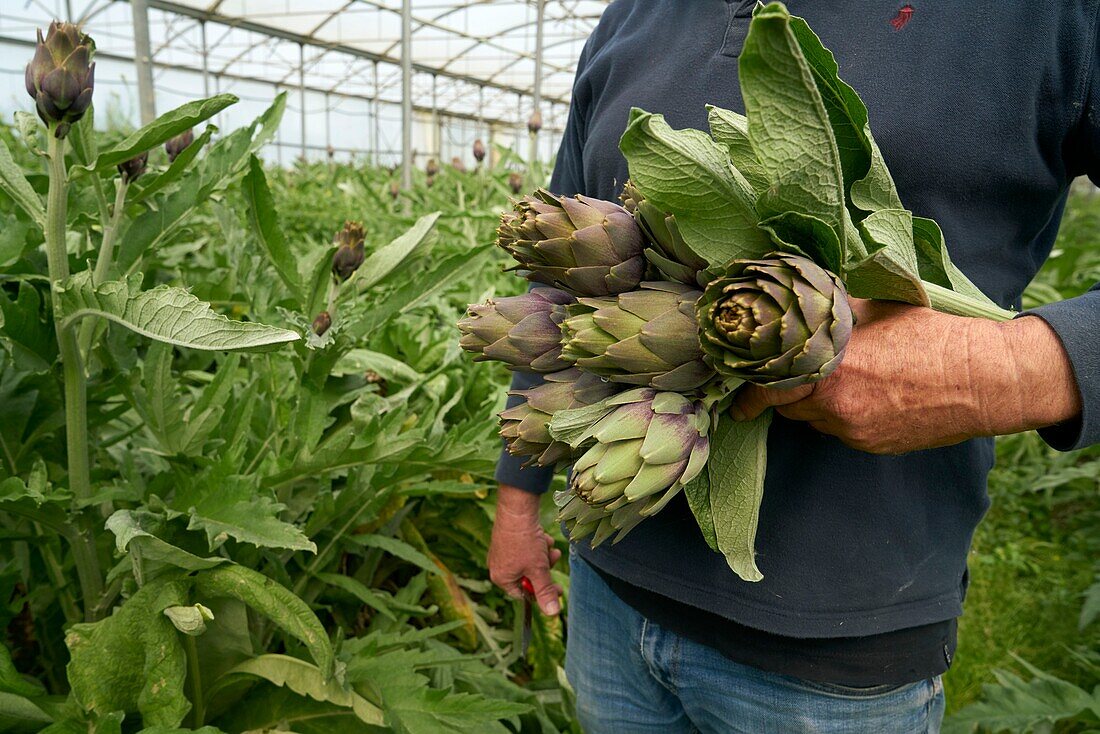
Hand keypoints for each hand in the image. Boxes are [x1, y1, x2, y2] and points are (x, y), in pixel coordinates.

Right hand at [488, 484, 563, 614]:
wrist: (517, 510)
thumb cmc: (524, 542)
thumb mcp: (539, 570)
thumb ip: (545, 592)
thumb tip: (552, 613)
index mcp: (501, 578)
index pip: (523, 594)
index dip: (542, 592)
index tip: (557, 589)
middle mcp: (498, 567)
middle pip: (528, 577)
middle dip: (545, 569)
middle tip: (553, 559)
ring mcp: (503, 552)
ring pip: (530, 561)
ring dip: (544, 555)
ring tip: (548, 546)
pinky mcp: (509, 539)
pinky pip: (527, 548)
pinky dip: (538, 544)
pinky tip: (542, 536)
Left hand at [731, 298, 1081, 453]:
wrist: (985, 379)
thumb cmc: (931, 335)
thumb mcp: (876, 307)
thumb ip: (832, 310)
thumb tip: (798, 299)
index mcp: (831, 366)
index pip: (770, 385)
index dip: (749, 392)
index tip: (739, 398)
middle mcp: (837, 404)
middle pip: (788, 406)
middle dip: (784, 393)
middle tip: (783, 381)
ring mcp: (854, 430)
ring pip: (813, 420)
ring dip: (813, 404)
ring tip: (836, 380)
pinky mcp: (871, 445)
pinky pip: (840, 431)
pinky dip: (840, 415)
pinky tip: (864, 394)